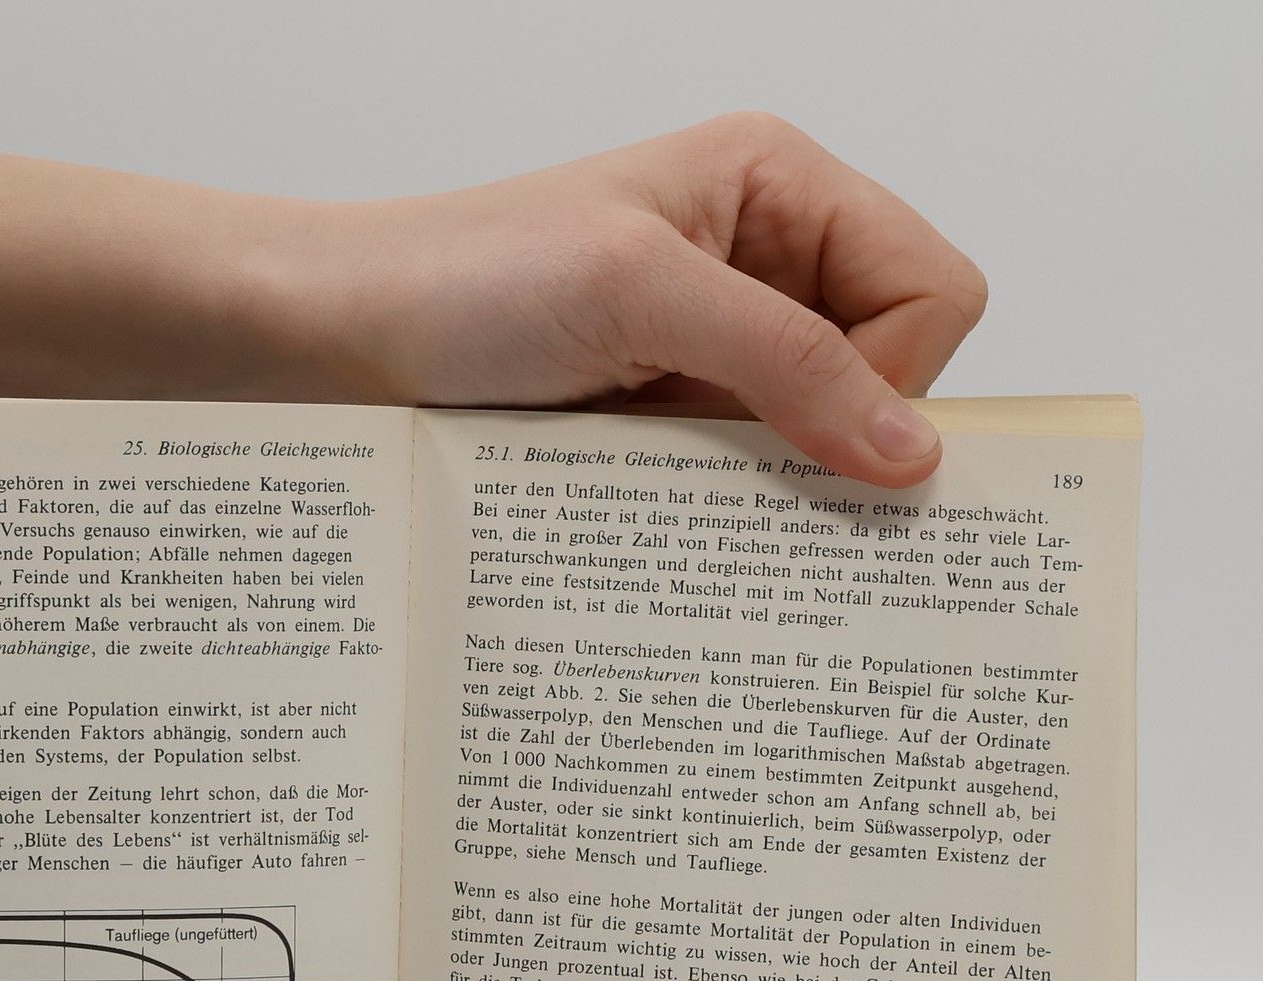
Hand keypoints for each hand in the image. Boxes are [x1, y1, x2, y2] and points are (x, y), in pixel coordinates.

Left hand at [0, 115, 980, 493]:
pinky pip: (741, 480)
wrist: (328, 342)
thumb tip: (915, 457)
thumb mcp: (638, 295)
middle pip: (890, 373)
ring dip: (766, 483)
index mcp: (777, 187)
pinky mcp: (661, 422)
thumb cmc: (460, 280)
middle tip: (740, 474)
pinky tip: (657, 512)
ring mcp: (710, 350)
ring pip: (817, 441)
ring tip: (673, 486)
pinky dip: (716, 509)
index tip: (811, 430)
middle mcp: (759, 262)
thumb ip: (789, 363)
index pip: (934, 290)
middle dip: (834, 435)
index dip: (895, 373)